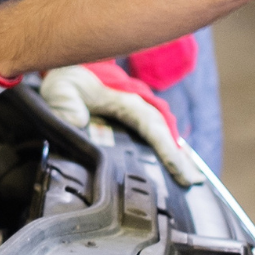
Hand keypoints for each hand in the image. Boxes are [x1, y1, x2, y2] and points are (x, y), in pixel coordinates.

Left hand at [41, 62, 203, 185]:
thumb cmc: (66, 83)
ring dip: (177, 156)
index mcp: (124, 100)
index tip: (179, 169)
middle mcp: (136, 107)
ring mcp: (135, 116)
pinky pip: (152, 138)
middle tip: (194, 182)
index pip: (151, 125)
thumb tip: (79, 122)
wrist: (67, 73)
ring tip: (193, 180)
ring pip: (162, 136)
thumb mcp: (61, 90)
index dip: (166, 148)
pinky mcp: (130, 124)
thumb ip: (68, 105)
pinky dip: (165, 153)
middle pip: (163, 133)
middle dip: (179, 157)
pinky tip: (175, 170)